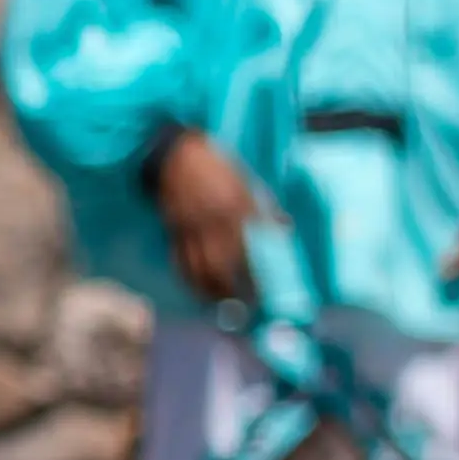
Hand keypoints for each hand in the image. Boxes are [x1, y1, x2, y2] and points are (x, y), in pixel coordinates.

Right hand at [150, 130, 262, 309]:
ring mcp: (191, 228)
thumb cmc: (216, 165)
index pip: (250, 250)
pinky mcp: (174, 229)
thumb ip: (264, 207)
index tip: (263, 293)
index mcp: (236, 208)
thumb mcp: (246, 181)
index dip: (255, 275)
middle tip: (242, 306)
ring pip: (199, 269)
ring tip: (220, 305)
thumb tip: (285, 228)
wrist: (176, 153)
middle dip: (231, 291)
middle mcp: (214, 222)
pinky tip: (197, 288)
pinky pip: (180, 261)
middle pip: (222, 267)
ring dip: (209, 292)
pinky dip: (189, 279)